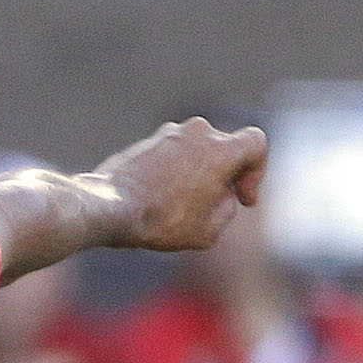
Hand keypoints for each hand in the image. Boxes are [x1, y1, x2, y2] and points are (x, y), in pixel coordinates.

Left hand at [91, 117, 266, 253]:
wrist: (106, 208)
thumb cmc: (160, 221)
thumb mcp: (208, 230)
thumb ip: (227, 209)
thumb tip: (222, 197)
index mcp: (222, 148)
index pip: (256, 143)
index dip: (256, 171)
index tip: (242, 198)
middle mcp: (197, 132)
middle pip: (224, 149)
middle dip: (224, 176)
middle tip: (212, 204)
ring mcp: (168, 134)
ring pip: (195, 151)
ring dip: (196, 174)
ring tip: (181, 205)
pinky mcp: (143, 143)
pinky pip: (168, 156)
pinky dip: (171, 174)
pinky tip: (158, 200)